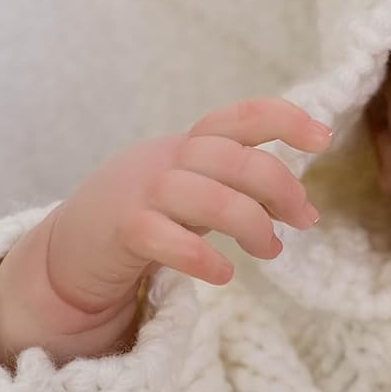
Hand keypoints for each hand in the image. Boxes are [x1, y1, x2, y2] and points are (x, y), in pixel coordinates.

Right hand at [43, 96, 330, 313]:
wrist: (68, 252)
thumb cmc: (145, 219)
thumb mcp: (193, 192)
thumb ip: (240, 190)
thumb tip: (302, 207)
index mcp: (188, 146)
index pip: (239, 118)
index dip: (283, 120)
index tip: (323, 138)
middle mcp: (166, 160)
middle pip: (235, 159)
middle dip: (281, 188)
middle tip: (303, 221)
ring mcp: (140, 193)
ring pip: (210, 198)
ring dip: (253, 225)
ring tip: (271, 250)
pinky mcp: (121, 232)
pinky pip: (167, 238)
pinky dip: (203, 257)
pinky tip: (224, 273)